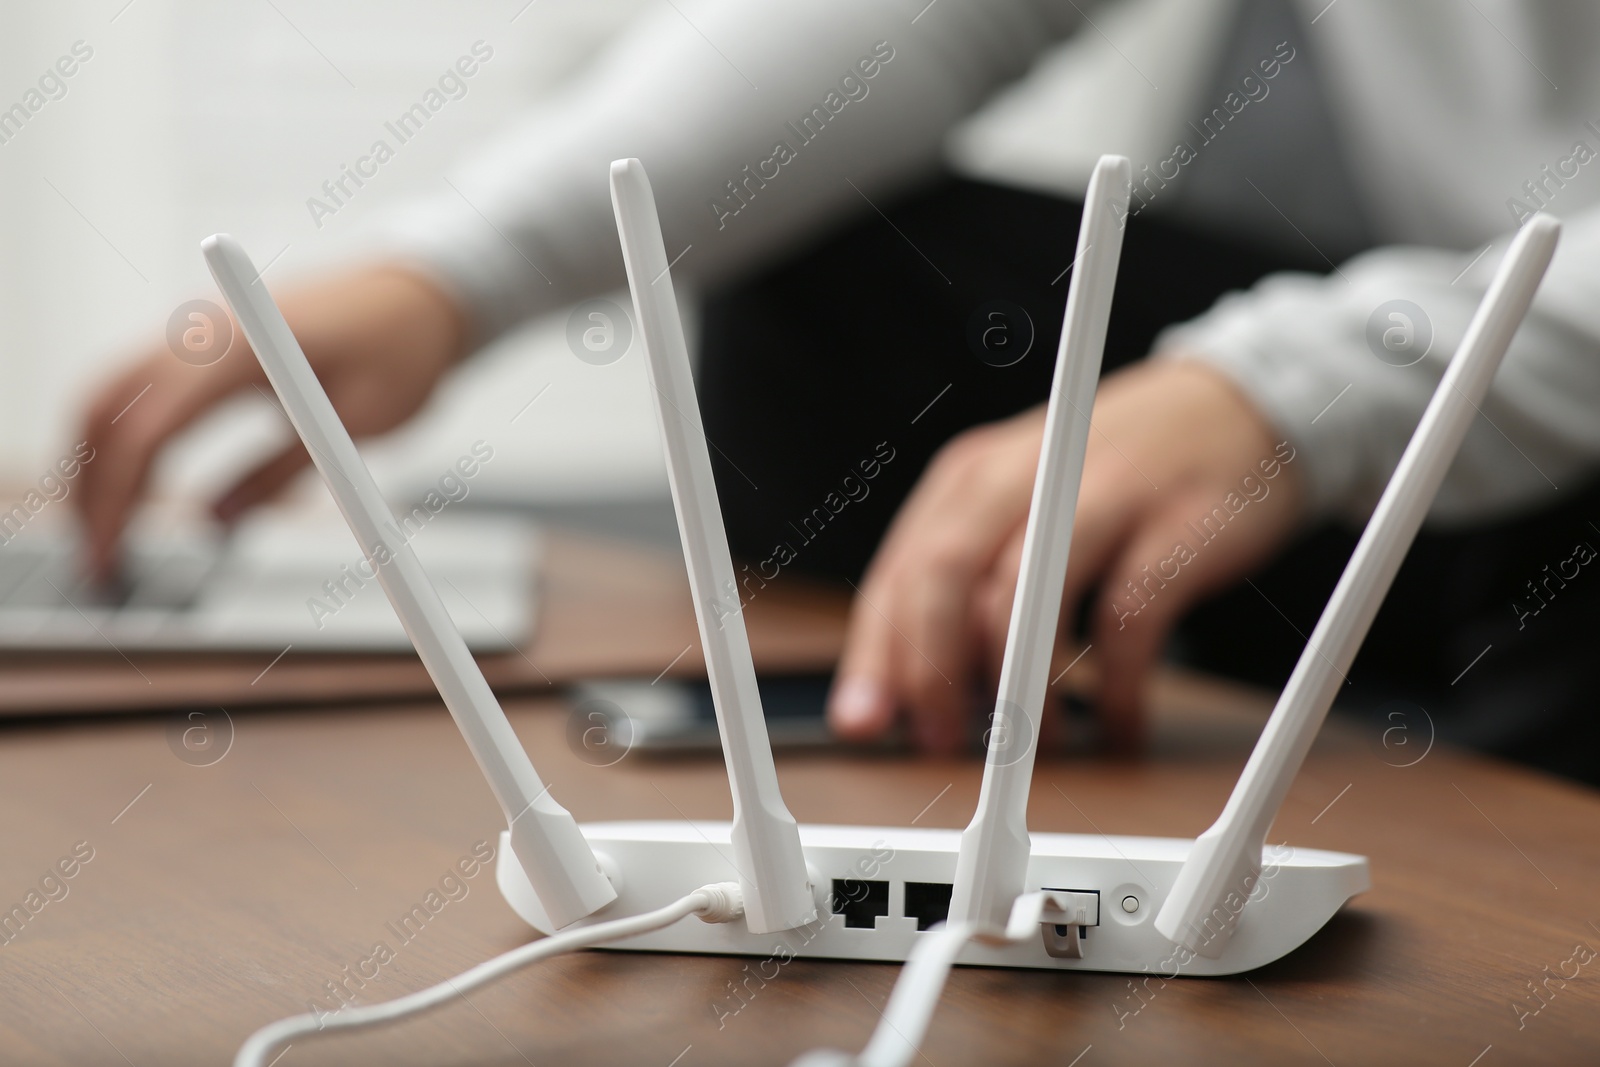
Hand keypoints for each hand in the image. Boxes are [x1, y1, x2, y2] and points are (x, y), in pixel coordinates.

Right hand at [74, 265, 468, 582]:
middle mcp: (206, 329)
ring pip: (110, 395)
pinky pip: (138, 386)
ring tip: (102, 535)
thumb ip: (283, 471)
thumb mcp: (358, 423)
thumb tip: (214, 523)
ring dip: (94, 462)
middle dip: (90, 488)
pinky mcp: (205, 339)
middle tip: (96, 561)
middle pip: (109, 409)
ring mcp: (199, 328)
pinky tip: (126, 486)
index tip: (109, 555)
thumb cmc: (403, 348)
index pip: (150, 430)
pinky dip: (117, 435)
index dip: (118, 499)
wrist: (421, 292)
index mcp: (244, 348)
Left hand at [827, 358, 1304, 753]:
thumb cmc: (1112, 478)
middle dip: (931, 674)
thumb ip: (964, 586)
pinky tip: (1120, 724)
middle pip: (943, 578)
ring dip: (1019, 691)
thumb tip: (907, 688)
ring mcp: (1100, 496)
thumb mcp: (1021, 507)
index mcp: (971, 476)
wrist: (1236, 407)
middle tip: (943, 741)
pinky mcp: (1175, 525)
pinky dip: (1117, 689)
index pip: (897, 573)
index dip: (875, 657)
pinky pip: (1126, 623)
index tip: (864, 724)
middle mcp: (1023, 476)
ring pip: (1023, 599)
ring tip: (1036, 745)